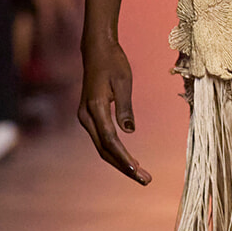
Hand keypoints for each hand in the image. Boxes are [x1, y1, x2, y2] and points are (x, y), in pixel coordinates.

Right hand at [79, 41, 150, 184]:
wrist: (97, 50)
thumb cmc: (113, 62)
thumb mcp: (124, 82)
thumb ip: (125, 108)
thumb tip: (129, 132)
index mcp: (95, 108)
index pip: (110, 141)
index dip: (124, 158)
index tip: (138, 171)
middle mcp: (86, 116)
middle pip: (105, 150)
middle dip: (125, 167)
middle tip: (145, 180)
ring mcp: (86, 117)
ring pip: (102, 147)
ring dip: (120, 162)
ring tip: (140, 174)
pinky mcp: (89, 116)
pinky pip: (102, 139)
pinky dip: (115, 152)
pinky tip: (129, 160)